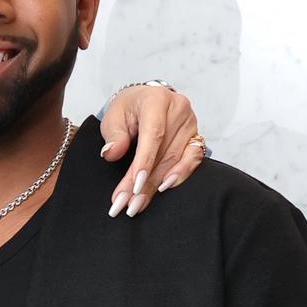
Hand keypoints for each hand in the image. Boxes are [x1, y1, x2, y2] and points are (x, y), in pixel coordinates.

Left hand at [99, 84, 205, 215]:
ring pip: (175, 160)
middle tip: (127, 206)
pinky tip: (165, 189)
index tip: (134, 186)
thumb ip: (113, 135)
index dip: (145, 162)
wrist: (144, 101)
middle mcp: (179, 109)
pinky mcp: (195, 136)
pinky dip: (180, 176)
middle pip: (164, 153)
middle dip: (145, 184)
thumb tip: (111, 153)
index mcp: (157, 100)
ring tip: (137, 205)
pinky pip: (192, 159)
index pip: (154, 135)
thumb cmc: (128, 109)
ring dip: (156, 186)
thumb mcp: (113, 117)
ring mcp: (190, 123)